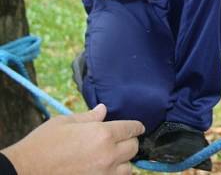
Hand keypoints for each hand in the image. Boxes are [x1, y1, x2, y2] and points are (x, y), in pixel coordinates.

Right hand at [1, 104, 144, 174]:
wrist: (25, 170)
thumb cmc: (43, 144)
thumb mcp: (65, 122)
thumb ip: (89, 117)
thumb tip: (103, 110)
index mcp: (103, 134)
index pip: (131, 128)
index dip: (136, 127)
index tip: (138, 128)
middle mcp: (108, 154)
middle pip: (133, 148)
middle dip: (129, 142)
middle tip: (121, 140)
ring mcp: (103, 173)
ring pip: (128, 168)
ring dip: (123, 161)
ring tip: (113, 157)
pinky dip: (114, 174)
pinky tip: (106, 169)